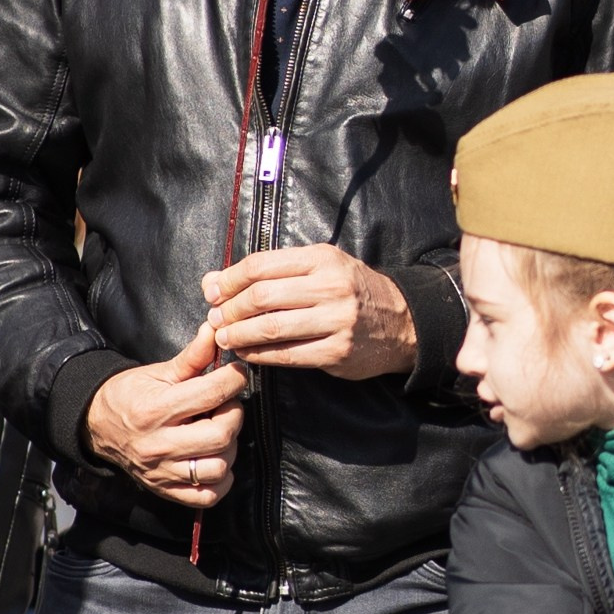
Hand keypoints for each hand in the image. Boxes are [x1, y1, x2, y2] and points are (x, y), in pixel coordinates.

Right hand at [84, 323, 247, 506]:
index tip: (235, 376)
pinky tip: (214, 459)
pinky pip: (207, 496)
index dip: (234, 380)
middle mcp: (159, 444)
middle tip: (226, 406)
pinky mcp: (165, 489)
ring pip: (218, 468)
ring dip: (229, 448)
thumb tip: (216, 330)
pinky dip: (220, 480)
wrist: (97, 424)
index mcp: (157, 409)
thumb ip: (193, 356)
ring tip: (218, 433)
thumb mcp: (159, 371)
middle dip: (233, 416)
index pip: (212, 394)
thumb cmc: (131, 394)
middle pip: (220, 435)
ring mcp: (162, 471)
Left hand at [201, 246, 417, 378]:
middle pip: (262, 297)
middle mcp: (330, 286)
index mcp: (321, 259)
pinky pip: (286, 355)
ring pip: (271, 328)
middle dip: (230, 310)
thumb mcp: (318, 267)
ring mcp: (336, 320)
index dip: (229, 280)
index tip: (212, 292)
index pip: (261, 266)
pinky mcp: (336, 352)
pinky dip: (259, 355)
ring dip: (239, 335)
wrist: (401, 321)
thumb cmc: (351, 290)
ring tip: (224, 338)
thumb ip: (269, 271)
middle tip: (214, 319)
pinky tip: (246, 353)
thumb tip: (212, 280)